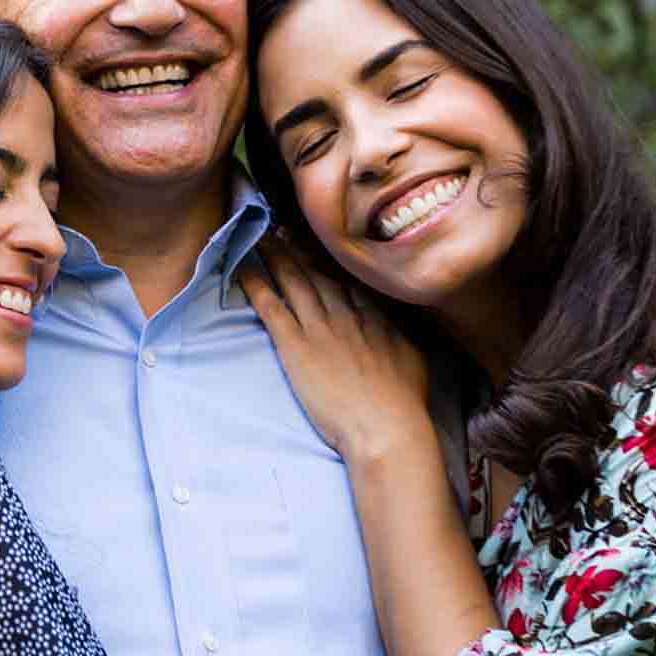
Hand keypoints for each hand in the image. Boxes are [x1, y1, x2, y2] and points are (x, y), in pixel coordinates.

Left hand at [238, 235, 430, 459]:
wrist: (387, 427)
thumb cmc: (404, 403)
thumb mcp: (413, 359)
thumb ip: (400, 336)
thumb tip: (397, 324)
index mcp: (375, 316)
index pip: (348, 278)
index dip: (329, 258)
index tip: (318, 241)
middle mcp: (346, 314)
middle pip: (318, 273)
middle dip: (299, 248)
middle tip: (282, 228)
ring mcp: (320, 328)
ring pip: (294, 282)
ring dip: (275, 256)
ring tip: (260, 236)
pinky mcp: (297, 347)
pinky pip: (271, 309)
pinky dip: (256, 286)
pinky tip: (242, 269)